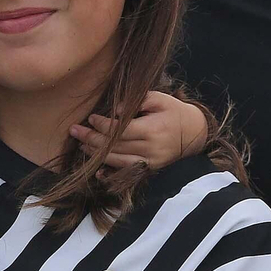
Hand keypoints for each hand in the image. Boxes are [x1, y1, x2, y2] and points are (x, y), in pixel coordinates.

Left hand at [72, 91, 208, 168]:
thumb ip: (137, 101)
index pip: (120, 130)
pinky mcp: (149, 169)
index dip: (103, 125)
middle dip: (91, 139)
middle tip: (74, 130)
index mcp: (152, 130)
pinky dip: (110, 171)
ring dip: (95, 154)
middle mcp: (149, 149)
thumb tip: (114, 110)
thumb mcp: (159, 98)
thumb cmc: (175, 111)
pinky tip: (97, 170)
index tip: (91, 117)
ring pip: (117, 161)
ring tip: (80, 145)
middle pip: (114, 146)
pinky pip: (126, 172)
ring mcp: (149, 161)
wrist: (196, 133)